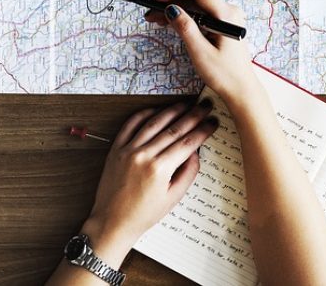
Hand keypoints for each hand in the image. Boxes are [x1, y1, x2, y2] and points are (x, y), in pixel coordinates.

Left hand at [82, 100, 217, 262]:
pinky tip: (156, 110)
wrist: (112, 221)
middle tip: (205, 107)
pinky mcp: (116, 147)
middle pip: (174, 129)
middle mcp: (144, 155)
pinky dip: (144, 114)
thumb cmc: (143, 214)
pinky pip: (131, 124)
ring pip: (154, 122)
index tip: (212, 122)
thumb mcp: (172, 198)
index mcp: (159, 169)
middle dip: (193, 116)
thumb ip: (187, 173)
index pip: (187, 143)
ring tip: (185, 105)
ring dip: (171, 111)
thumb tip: (196, 152)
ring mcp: (128, 149)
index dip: (202, 131)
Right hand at [146, 0, 259, 113]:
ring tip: (157, 18)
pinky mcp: (223, 24)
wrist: (241, 90)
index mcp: (226, 15)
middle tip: (152, 11)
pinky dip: (186, 16)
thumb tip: (170, 9)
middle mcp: (229, 11)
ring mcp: (227, 17)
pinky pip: (202, 13)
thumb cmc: (225, 75)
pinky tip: (171, 22)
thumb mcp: (201, 52)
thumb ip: (185, 28)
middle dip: (172, 0)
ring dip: (177, 9)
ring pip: (197, 5)